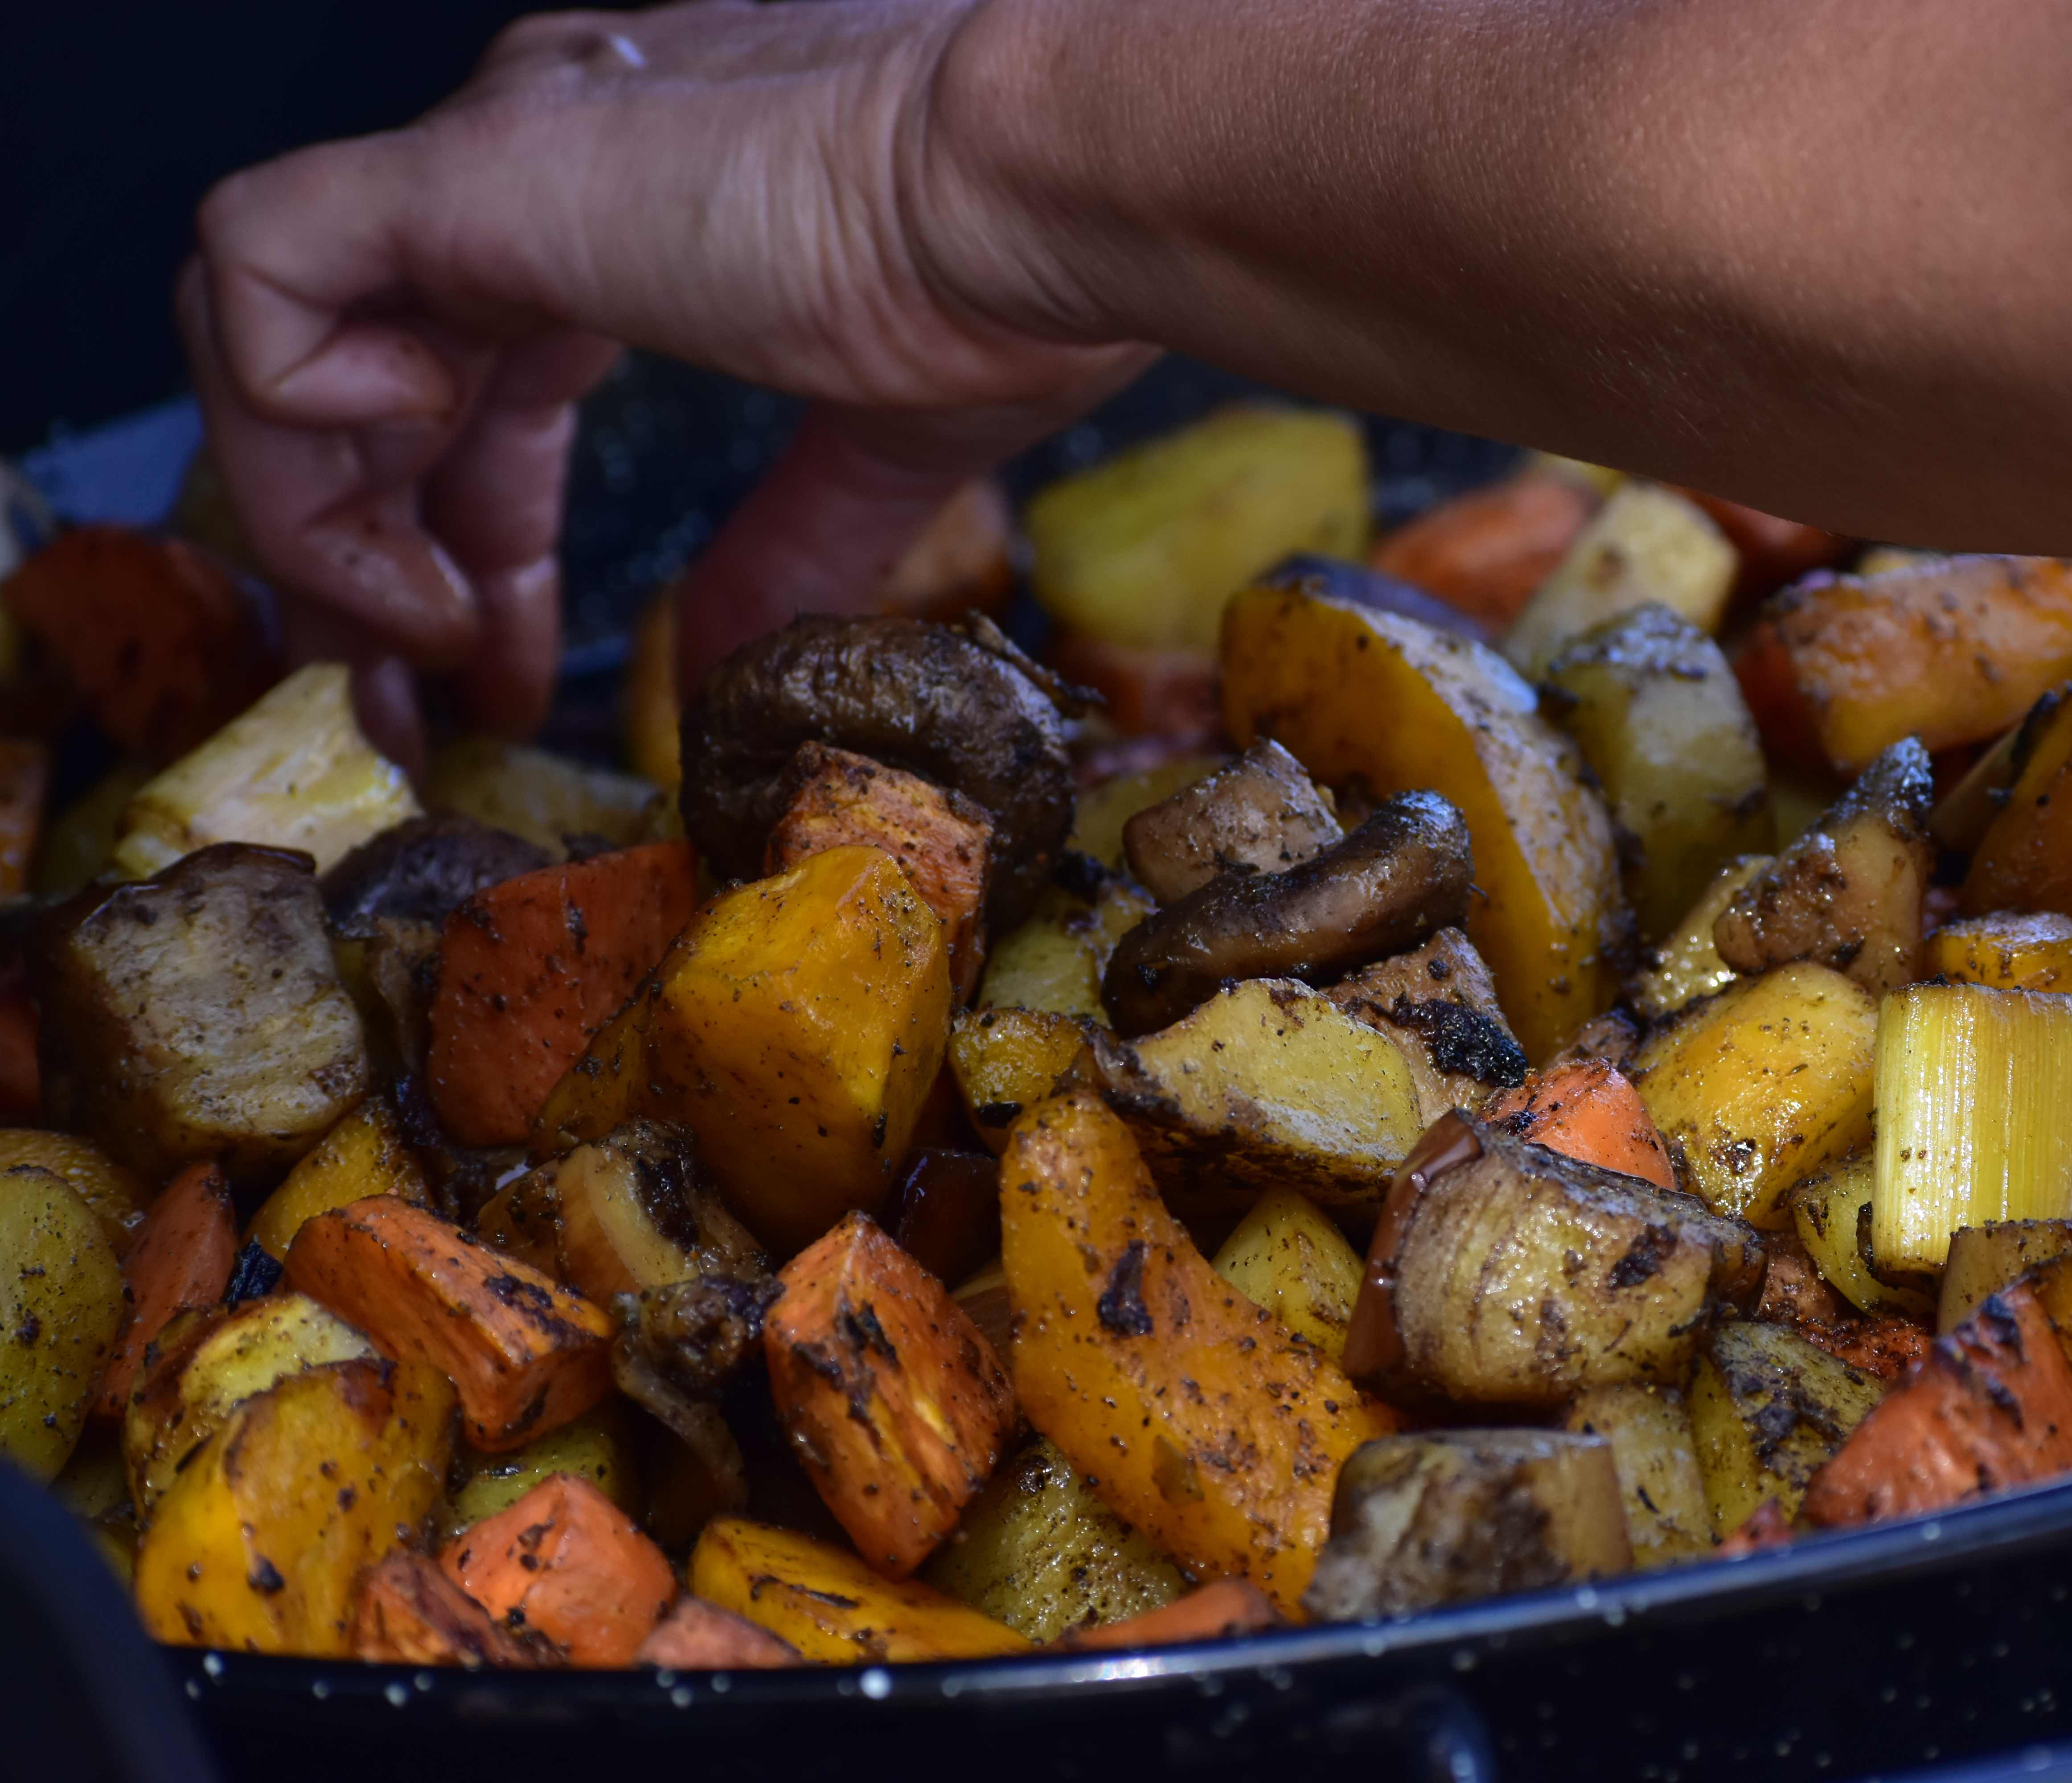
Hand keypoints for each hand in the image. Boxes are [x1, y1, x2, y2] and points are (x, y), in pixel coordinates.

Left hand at [184, 0, 1148, 764]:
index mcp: (638, 216)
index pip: (474, 386)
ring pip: (274, 324)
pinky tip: (407, 474)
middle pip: (360, 379)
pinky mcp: (470, 168)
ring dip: (321, 509)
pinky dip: (283, 388)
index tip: (497, 679)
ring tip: (423, 628)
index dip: (465, 546)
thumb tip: (723, 663)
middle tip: (404, 712)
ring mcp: (496, 157)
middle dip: (361, 567)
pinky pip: (255, 259)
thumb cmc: (1018, 282)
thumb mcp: (881, 456)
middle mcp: (542, 166)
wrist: (1052, 184)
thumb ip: (782, 549)